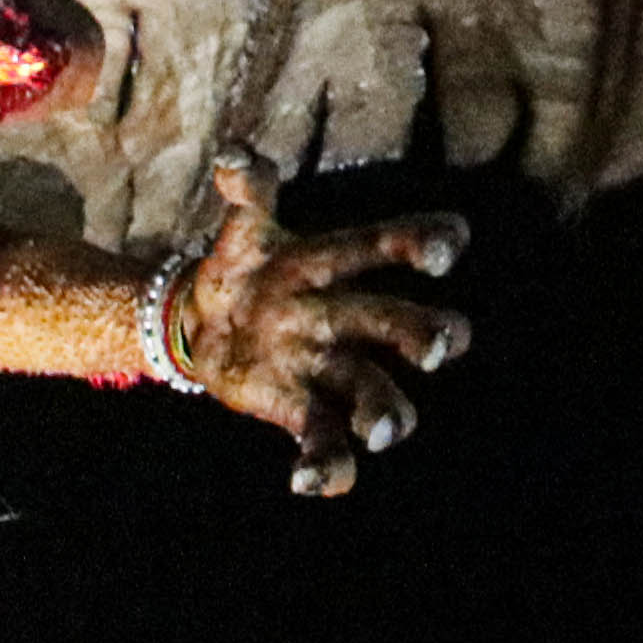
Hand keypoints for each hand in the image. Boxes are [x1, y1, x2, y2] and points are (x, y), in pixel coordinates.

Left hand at [153, 152, 471, 498]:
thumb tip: (235, 158)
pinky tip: (309, 484)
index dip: (422, 244)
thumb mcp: (241, 229)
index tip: (444, 249)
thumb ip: (247, 194)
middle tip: (440, 348)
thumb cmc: (237, 267)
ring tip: (384, 433)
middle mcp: (345, 317)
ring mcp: (328, 368)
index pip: (387, 247)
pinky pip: (324, 442)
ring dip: (387, 413)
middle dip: (426, 334)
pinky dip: (325, 468)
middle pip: (397, 322)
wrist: (198, 322)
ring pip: (375, 393)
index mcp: (333, 262)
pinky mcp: (302, 410)